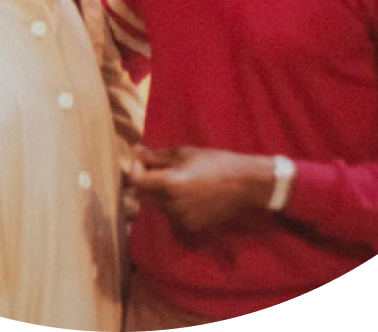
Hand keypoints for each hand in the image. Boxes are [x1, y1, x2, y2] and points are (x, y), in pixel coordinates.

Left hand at [129, 145, 274, 233]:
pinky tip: (187, 193)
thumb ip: (156, 156)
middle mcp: (171, 205)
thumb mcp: (183, 153)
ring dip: (158, 192)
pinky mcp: (189, 226)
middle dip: (146, 180)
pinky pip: (170, 214)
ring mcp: (180, 219)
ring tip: (177, 178)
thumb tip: (135, 151)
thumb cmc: (214, 162)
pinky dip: (171, 204)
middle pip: (144, 194)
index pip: (136, 180)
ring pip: (156, 205)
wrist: (243, 184)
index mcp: (168, 184)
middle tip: (159, 166)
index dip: (136, 167)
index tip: (144, 158)